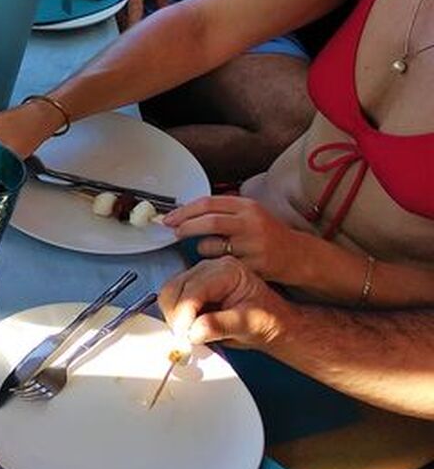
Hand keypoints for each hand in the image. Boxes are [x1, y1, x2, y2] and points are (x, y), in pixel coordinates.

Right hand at [157, 256, 292, 349]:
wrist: (273, 324)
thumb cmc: (268, 320)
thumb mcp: (249, 324)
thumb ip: (220, 326)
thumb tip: (193, 331)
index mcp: (227, 270)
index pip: (192, 289)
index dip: (184, 314)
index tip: (185, 335)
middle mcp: (209, 269)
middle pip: (174, 289)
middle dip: (176, 316)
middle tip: (184, 338)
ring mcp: (198, 278)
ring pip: (168, 295)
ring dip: (173, 318)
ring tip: (189, 335)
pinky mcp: (192, 290)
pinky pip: (172, 302)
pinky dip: (175, 318)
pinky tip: (188, 329)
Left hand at [161, 195, 308, 285]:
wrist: (300, 256)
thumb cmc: (269, 235)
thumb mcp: (251, 215)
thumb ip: (224, 212)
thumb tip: (186, 214)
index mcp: (247, 206)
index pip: (208, 203)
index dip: (184, 210)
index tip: (169, 218)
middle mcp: (251, 222)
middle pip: (208, 222)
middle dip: (185, 227)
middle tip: (174, 232)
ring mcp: (253, 244)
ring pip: (211, 246)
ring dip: (201, 249)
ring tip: (209, 251)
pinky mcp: (254, 265)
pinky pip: (221, 265)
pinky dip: (215, 265)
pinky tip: (220, 264)